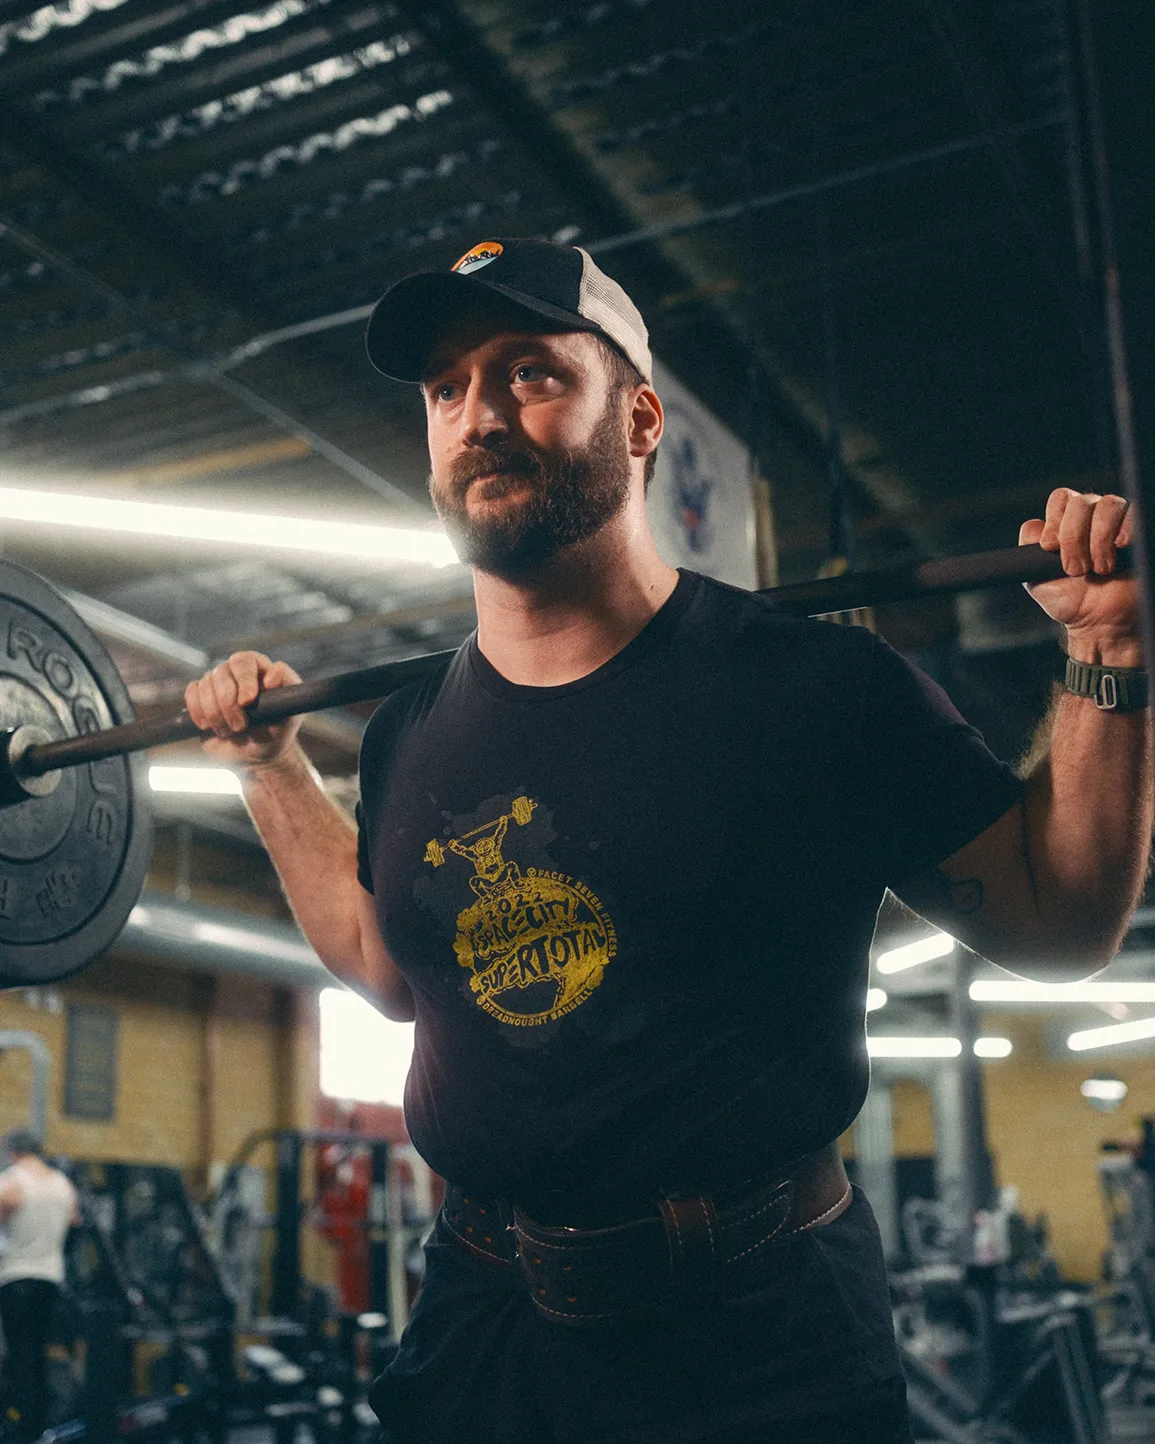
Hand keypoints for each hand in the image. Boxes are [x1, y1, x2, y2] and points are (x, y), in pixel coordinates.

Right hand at [184, 652, 303, 769]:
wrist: (257, 755)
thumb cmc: (277, 731)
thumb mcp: (291, 713)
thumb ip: (287, 690)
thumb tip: (273, 674)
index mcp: (259, 668)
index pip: (244, 661)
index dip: (244, 680)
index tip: (248, 702)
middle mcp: (235, 671)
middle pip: (221, 673)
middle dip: (228, 704)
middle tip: (241, 727)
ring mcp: (216, 683)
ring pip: (204, 685)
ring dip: (215, 714)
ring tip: (231, 732)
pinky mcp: (200, 697)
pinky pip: (191, 694)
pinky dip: (198, 712)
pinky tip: (209, 726)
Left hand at [1020, 488, 1140, 664]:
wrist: (1100, 622)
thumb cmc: (1070, 600)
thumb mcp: (1037, 580)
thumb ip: (1027, 553)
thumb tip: (1033, 527)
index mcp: (1068, 522)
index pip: (1061, 498)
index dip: (1054, 520)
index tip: (1050, 548)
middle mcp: (1094, 516)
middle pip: (1082, 502)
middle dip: (1074, 536)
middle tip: (1075, 569)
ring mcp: (1119, 522)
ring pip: (1108, 505)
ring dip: (1099, 538)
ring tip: (1099, 569)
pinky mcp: (1139, 530)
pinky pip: (1134, 514)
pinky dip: (1125, 531)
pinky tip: (1120, 549)